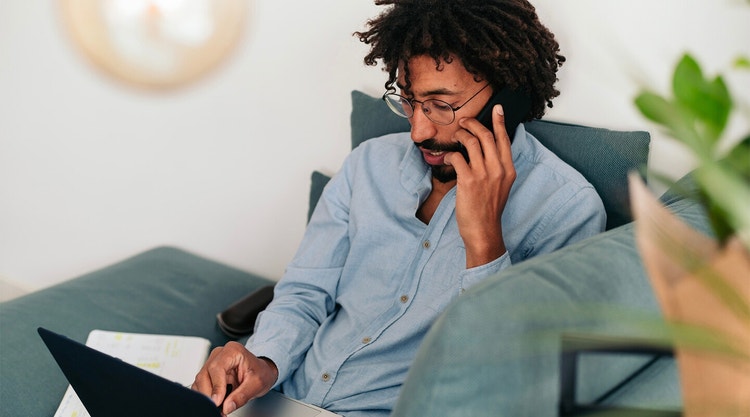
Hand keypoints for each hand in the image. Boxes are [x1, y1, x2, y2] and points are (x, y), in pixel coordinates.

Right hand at [191, 342, 278, 415]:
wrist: (261, 372)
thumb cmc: (260, 372)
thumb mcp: (257, 384)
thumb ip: (242, 395)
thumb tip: (227, 406)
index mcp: (232, 351)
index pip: (217, 368)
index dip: (216, 386)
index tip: (218, 402)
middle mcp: (219, 354)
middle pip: (204, 375)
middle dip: (210, 394)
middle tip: (219, 408)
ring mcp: (212, 362)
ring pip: (200, 381)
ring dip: (207, 397)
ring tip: (220, 407)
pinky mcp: (208, 373)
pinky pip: (200, 386)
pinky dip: (207, 396)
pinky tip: (217, 402)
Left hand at [444, 104, 515, 267]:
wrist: (483, 231)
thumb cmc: (489, 209)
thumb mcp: (501, 186)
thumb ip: (498, 167)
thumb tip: (488, 150)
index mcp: (508, 169)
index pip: (505, 139)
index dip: (500, 121)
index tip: (497, 108)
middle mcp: (498, 169)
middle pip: (486, 135)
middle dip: (473, 124)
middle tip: (464, 121)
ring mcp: (483, 174)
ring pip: (471, 142)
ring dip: (460, 134)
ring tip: (455, 136)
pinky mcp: (468, 181)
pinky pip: (457, 157)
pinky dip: (450, 154)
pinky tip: (448, 157)